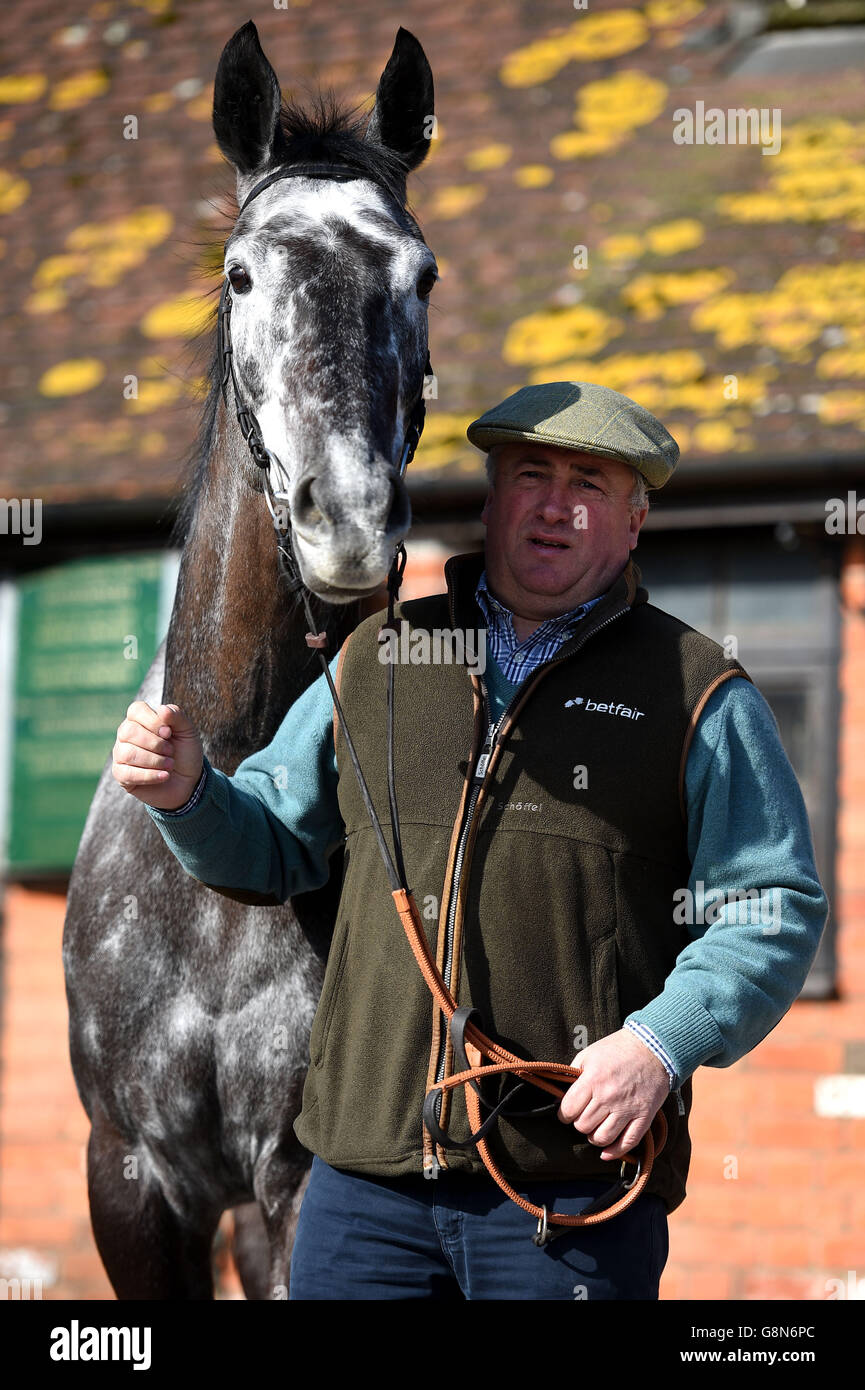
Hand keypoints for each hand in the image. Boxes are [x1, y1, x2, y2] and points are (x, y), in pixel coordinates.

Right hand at [112, 701, 203, 810]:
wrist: (188, 782)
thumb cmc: (185, 753)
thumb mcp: (188, 732)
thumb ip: (177, 716)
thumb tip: (162, 709)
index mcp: (140, 719)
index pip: (136, 710)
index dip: (153, 721)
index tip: (169, 733)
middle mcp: (126, 734)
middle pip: (128, 731)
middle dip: (155, 743)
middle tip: (171, 751)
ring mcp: (121, 754)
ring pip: (127, 754)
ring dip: (154, 761)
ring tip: (170, 765)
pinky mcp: (120, 774)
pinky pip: (127, 774)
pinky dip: (150, 775)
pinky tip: (164, 776)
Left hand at [557, 1028, 669, 1160]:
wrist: (653, 1048)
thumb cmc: (618, 1050)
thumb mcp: (589, 1054)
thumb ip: (573, 1075)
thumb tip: (559, 1098)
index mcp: (593, 1079)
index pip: (568, 1109)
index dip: (564, 1114)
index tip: (567, 1112)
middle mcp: (609, 1096)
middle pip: (583, 1126)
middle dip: (579, 1123)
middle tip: (583, 1116)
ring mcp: (627, 1108)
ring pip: (602, 1138)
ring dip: (594, 1137)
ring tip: (595, 1128)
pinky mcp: (644, 1117)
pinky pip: (627, 1143)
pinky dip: (615, 1152)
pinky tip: (607, 1151)